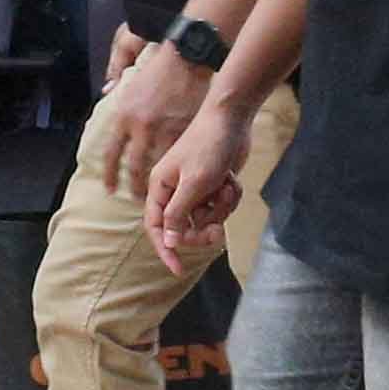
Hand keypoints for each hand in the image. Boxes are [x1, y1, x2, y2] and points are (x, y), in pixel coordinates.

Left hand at [89, 37, 206, 197]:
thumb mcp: (128, 76)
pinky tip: (180, 179)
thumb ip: (114, 82)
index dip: (110, 174)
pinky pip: (179, 157)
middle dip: (135, 187)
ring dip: (159, 182)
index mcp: (124, 115)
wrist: (186, 58)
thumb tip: (106, 91)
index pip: (111, 153)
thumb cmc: (157, 66)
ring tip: (161, 194)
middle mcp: (141, 127)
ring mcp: (164, 131)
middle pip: (134, 167)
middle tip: (137, 199)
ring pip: (159, 165)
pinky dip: (178, 169)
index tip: (109, 189)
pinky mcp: (185, 132)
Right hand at [142, 108, 249, 272]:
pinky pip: (222, 205)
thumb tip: (167, 242)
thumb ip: (178, 215)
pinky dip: (230, 197)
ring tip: (226, 189)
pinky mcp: (214, 185)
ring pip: (207, 217)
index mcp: (160, 187)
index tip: (179, 269)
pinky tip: (231, 180)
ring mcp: (195, 187)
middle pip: (184, 228)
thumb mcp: (193, 184)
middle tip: (218, 231)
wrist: (232, 120)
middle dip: (203, 230)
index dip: (165, 249)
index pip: (156, 227)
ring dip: (221, 208)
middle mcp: (174, 189)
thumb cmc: (208, 147)